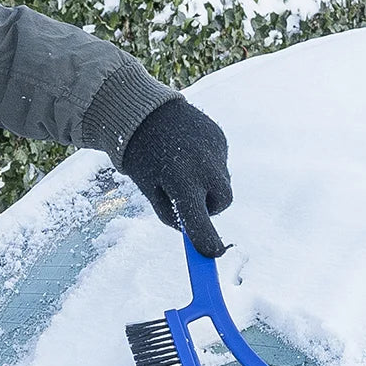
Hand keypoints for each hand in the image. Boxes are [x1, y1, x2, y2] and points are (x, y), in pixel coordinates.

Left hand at [122, 98, 232, 256]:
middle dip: (211, 207)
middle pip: (223, 202)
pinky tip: (189, 153)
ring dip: (208, 185)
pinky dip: (208, 165)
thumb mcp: (150, 189)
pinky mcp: (220, 138)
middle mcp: (204, 165)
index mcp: (180, 180)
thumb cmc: (142, 156)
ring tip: (183, 168)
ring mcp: (215, 149)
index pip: (199, 219)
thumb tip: (193, 233)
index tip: (214, 253)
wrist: (145, 111)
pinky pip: (220, 162)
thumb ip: (171, 212)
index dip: (207, 240)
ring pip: (223, 182)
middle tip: (191, 199)